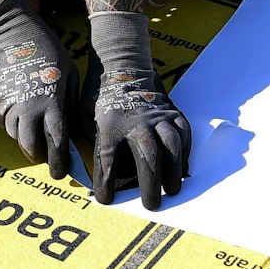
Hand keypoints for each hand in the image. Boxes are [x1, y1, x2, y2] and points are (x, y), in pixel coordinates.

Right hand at [0, 0, 75, 177]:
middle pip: (30, 147)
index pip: (56, 142)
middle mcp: (28, 109)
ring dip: (26, 141)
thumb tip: (76, 128)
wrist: (9, 32)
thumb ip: (71, 103)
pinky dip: (12, 127)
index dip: (59, 161)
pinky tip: (21, 118)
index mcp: (51, 103)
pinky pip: (2, 123)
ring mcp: (8, 106)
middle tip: (46, 158)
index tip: (62, 172)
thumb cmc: (46, 48)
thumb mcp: (68, 72)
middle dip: (39, 157)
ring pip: (15, 137)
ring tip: (35, 136)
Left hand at [86, 12, 189, 208]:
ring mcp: (156, 115)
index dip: (106, 183)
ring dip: (173, 170)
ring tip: (173, 189)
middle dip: (150, 184)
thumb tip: (95, 175)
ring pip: (170, 145)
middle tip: (152, 205)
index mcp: (109, 124)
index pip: (107, 160)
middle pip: (147, 156)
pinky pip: (183, 133)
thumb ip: (93, 145)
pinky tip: (182, 168)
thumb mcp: (85, 118)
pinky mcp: (170, 110)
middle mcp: (135, 121)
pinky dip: (184, 152)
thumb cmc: (99, 97)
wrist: (121, 63)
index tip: (106, 199)